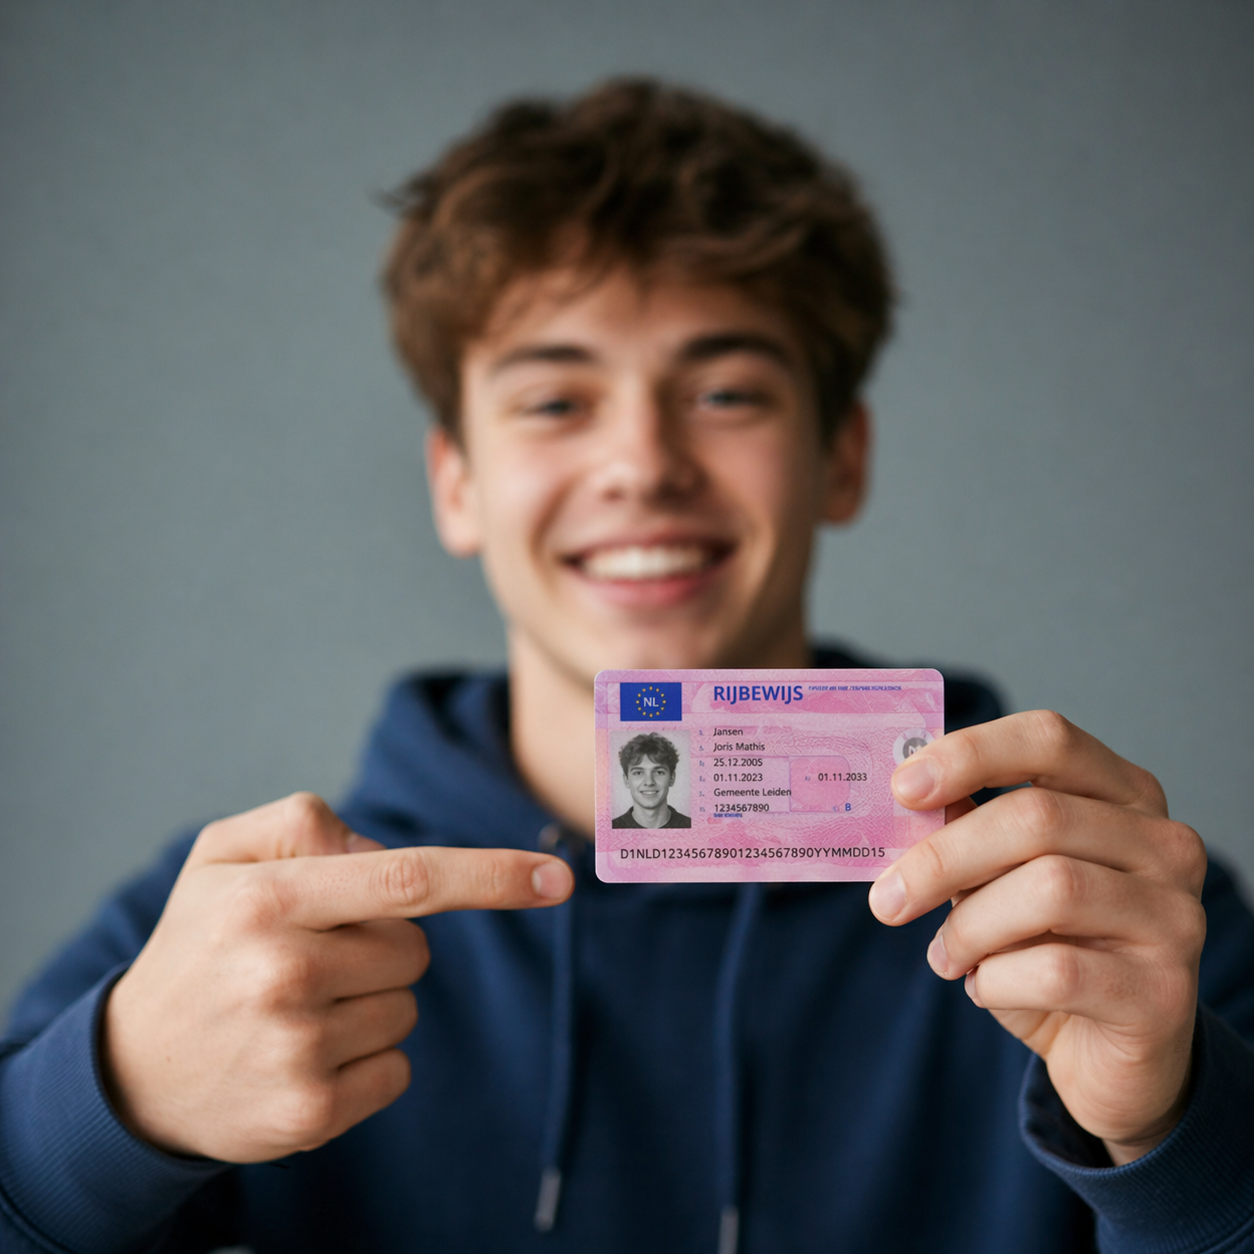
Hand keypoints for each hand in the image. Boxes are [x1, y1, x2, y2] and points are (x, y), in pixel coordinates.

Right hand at [102, 793, 572, 1161]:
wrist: (128, 1073)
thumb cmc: (198, 943)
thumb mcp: (222, 856)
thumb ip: (306, 823)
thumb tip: (389, 852)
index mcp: (268, 898)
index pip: (409, 877)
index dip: (492, 875)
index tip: (558, 877)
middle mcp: (282, 972)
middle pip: (415, 946)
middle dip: (382, 943)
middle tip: (310, 956)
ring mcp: (296, 1050)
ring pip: (407, 1006)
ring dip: (370, 1000)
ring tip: (295, 1007)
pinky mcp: (309, 1113)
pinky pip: (399, 1067)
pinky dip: (369, 1057)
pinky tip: (304, 1054)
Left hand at [870, 711, 1206, 1164]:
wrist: (1108, 1055)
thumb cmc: (1048, 947)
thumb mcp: (1001, 879)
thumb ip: (967, 831)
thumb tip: (904, 798)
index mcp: (1123, 794)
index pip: (1049, 739)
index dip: (970, 754)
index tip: (902, 789)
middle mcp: (1163, 845)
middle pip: (1036, 817)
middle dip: (943, 857)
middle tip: (887, 899)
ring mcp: (1175, 916)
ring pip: (1049, 889)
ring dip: (969, 927)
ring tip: (944, 955)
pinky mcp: (1166, 992)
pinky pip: (1058, 970)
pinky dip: (997, 980)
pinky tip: (986, 988)